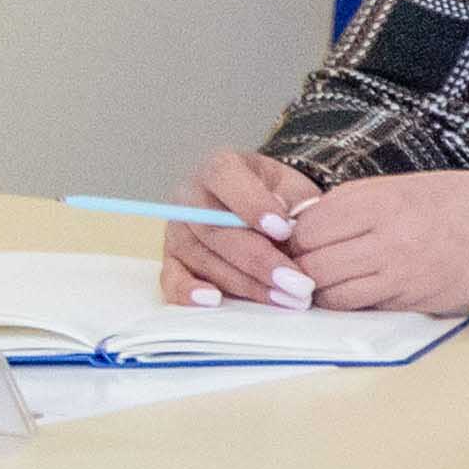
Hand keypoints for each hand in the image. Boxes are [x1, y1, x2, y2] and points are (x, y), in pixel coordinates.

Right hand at [155, 149, 316, 307]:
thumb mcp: (294, 187)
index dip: (254, 206)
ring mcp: (176, 230)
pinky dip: (189, 292)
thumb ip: (293, 200)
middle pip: (216, 230)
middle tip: (297, 283)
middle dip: (260, 260)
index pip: (226, 179)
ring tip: (285, 299)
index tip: (285, 230)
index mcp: (219, 168)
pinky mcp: (170, 258)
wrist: (262, 205)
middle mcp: (189, 197)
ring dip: (245, 284)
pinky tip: (216, 301)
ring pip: (202, 259)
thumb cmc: (279, 195)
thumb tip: (287, 221)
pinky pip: (171, 278)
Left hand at [267, 171, 468, 317]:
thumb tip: (308, 222)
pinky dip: (349, 302)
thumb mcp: (409, 185)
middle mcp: (386, 237)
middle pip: (311, 264)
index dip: (291, 239)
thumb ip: (358, 202)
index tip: (291, 242)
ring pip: (330, 293)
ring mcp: (401, 273)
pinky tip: (355, 291)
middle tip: (299, 267)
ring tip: (324, 282)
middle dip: (298, 269)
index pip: (307, 229)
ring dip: (320, 291)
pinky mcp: (414, 300)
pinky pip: (362, 306)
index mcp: (381, 200)